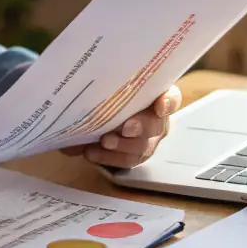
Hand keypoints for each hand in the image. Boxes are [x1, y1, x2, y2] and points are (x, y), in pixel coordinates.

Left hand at [62, 85, 183, 168]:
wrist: (110, 112)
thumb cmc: (113, 92)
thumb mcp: (110, 87)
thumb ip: (100, 91)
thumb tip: (74, 103)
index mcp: (157, 95)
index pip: (172, 97)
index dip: (168, 102)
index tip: (159, 106)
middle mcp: (157, 119)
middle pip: (155, 125)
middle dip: (140, 127)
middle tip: (125, 128)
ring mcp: (148, 140)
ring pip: (142, 147)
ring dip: (122, 145)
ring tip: (104, 141)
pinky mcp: (135, 156)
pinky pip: (126, 160)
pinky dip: (108, 157)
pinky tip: (91, 153)